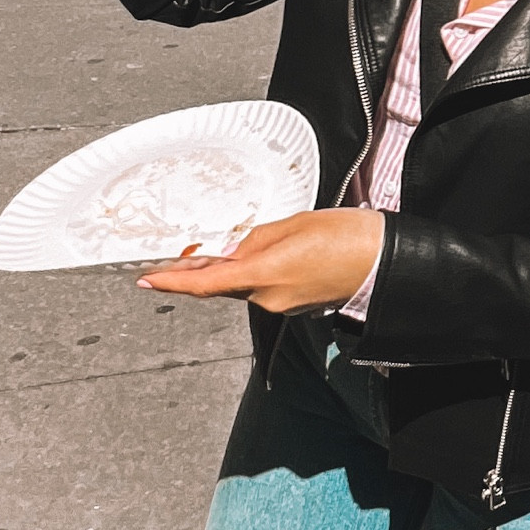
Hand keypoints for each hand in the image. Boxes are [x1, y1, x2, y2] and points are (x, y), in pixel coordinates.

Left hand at [138, 209, 384, 314]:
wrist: (381, 260)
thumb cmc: (345, 235)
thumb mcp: (296, 224)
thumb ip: (257, 238)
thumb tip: (233, 250)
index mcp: (266, 273)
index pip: (209, 283)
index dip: (175, 281)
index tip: (148, 278)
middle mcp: (268, 298)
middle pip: (225, 282)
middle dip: (212, 264)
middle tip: (198, 245)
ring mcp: (280, 305)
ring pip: (245, 283)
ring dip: (241, 264)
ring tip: (267, 236)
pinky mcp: (292, 305)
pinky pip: (264, 286)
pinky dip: (260, 271)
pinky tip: (278, 251)